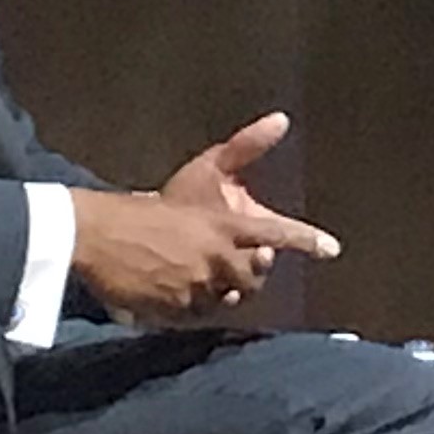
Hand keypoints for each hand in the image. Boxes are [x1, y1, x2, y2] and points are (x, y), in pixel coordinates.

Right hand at [70, 111, 343, 321]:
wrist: (101, 232)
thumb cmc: (157, 201)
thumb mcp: (204, 169)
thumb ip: (245, 147)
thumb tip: (282, 119)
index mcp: (229, 225)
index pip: (280, 233)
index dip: (307, 241)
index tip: (332, 249)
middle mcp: (219, 259)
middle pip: (255, 277)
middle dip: (248, 269)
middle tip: (224, 255)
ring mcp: (198, 287)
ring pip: (227, 297)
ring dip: (219, 285)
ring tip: (195, 266)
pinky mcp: (177, 309)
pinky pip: (200, 314)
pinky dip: (194, 301)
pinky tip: (177, 283)